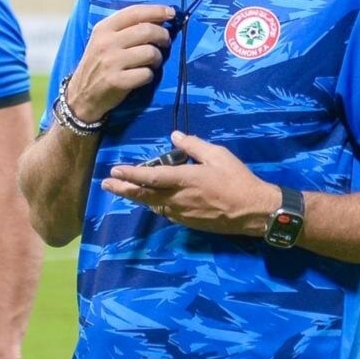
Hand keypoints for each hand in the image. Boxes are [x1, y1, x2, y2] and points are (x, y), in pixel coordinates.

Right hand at [66, 4, 175, 122]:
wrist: (81, 94)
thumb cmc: (98, 64)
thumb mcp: (103, 40)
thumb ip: (125, 28)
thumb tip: (158, 18)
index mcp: (103, 28)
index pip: (134, 12)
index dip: (156, 11)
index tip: (171, 13)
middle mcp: (106, 42)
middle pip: (147, 30)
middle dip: (163, 35)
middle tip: (165, 42)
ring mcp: (111, 62)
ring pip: (150, 52)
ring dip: (157, 58)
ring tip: (152, 62)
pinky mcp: (117, 81)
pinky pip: (147, 74)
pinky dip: (149, 75)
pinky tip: (142, 76)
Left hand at [102, 130, 278, 235]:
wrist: (253, 211)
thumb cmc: (237, 179)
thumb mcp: (218, 155)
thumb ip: (193, 146)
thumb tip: (175, 136)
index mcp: (185, 179)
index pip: (151, 177)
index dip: (131, 173)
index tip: (115, 170)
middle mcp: (178, 198)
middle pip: (144, 195)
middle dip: (123, 188)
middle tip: (105, 184)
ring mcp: (182, 213)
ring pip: (152, 205)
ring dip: (136, 197)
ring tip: (122, 189)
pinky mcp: (188, 222)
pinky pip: (164, 212)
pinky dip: (153, 204)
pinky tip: (149, 199)